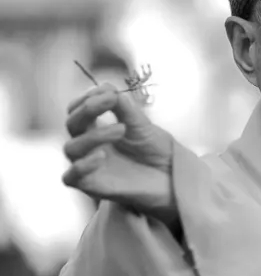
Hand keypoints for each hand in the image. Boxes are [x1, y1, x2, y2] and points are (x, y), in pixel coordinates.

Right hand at [62, 84, 176, 223]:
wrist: (174, 180)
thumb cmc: (156, 153)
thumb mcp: (143, 126)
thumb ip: (125, 108)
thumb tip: (107, 88)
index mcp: (97, 129)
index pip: (77, 109)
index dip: (87, 97)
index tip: (109, 91)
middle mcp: (89, 147)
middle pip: (72, 124)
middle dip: (87, 110)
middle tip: (110, 102)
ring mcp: (89, 167)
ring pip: (71, 148)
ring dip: (93, 135)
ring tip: (121, 129)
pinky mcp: (92, 187)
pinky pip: (71, 178)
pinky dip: (81, 166)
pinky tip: (101, 156)